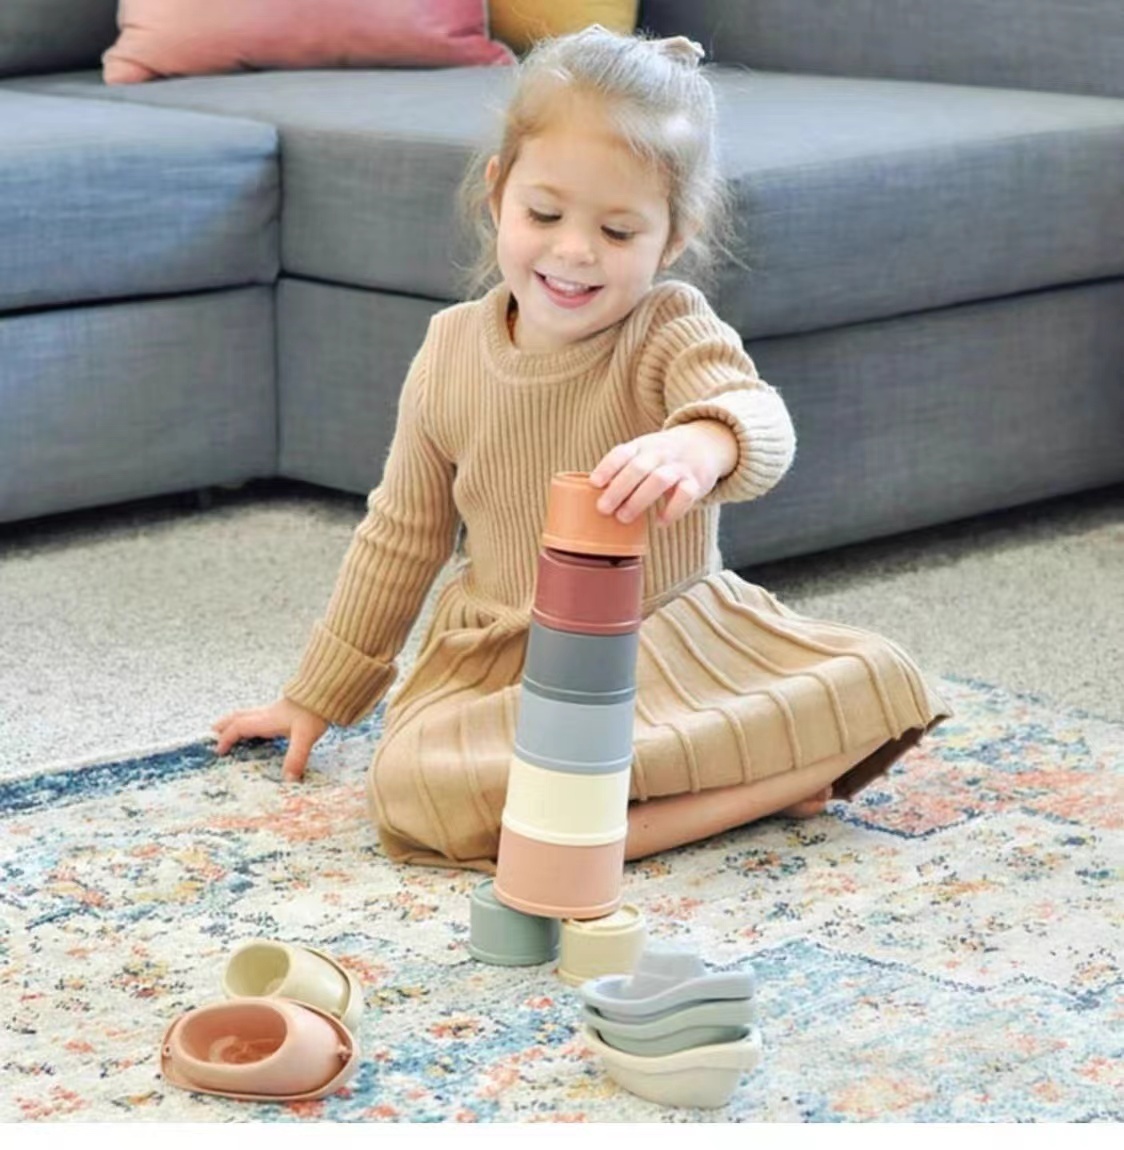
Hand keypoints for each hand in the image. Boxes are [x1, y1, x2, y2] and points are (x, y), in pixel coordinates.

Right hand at [212, 698, 328, 781]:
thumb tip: (288, 780)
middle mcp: (266, 714)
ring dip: (235, 720)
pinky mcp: (283, 708)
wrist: (324, 691)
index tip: (219, 751)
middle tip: (213, 732)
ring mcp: (274, 710)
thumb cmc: (313, 712)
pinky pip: (258, 713)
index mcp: (266, 720)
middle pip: (238, 716)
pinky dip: (250, 719)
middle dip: (224, 725)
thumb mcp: (305, 737)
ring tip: (228, 728)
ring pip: (247, 713)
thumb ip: (295, 758)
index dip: (226, 738)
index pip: (238, 727)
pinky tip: (258, 725)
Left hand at [589, 421, 737, 525]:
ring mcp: (680, 467)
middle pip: (638, 468)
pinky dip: (671, 510)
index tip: (594, 484)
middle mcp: (660, 453)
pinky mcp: (696, 481)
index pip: (622, 453)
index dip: (607, 467)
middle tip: (603, 509)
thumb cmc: (663, 457)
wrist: (705, 444)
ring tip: (623, 518)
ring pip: (659, 480)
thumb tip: (592, 497)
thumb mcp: (643, 453)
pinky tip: (659, 522)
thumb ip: (623, 470)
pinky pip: (685, 495)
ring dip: (639, 500)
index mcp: (642, 446)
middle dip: (618, 489)